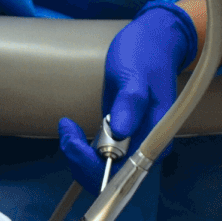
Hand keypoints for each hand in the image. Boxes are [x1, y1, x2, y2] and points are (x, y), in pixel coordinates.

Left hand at [58, 0, 198, 190]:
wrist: (152, 42)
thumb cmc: (145, 54)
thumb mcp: (135, 73)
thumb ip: (131, 102)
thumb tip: (121, 131)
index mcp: (155, 139)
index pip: (122, 173)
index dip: (92, 165)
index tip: (73, 139)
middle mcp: (145, 148)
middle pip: (108, 178)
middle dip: (81, 161)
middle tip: (66, 130)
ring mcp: (133, 144)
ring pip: (101, 170)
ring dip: (78, 155)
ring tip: (67, 127)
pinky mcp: (121, 137)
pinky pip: (100, 157)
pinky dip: (82, 149)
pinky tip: (72, 129)